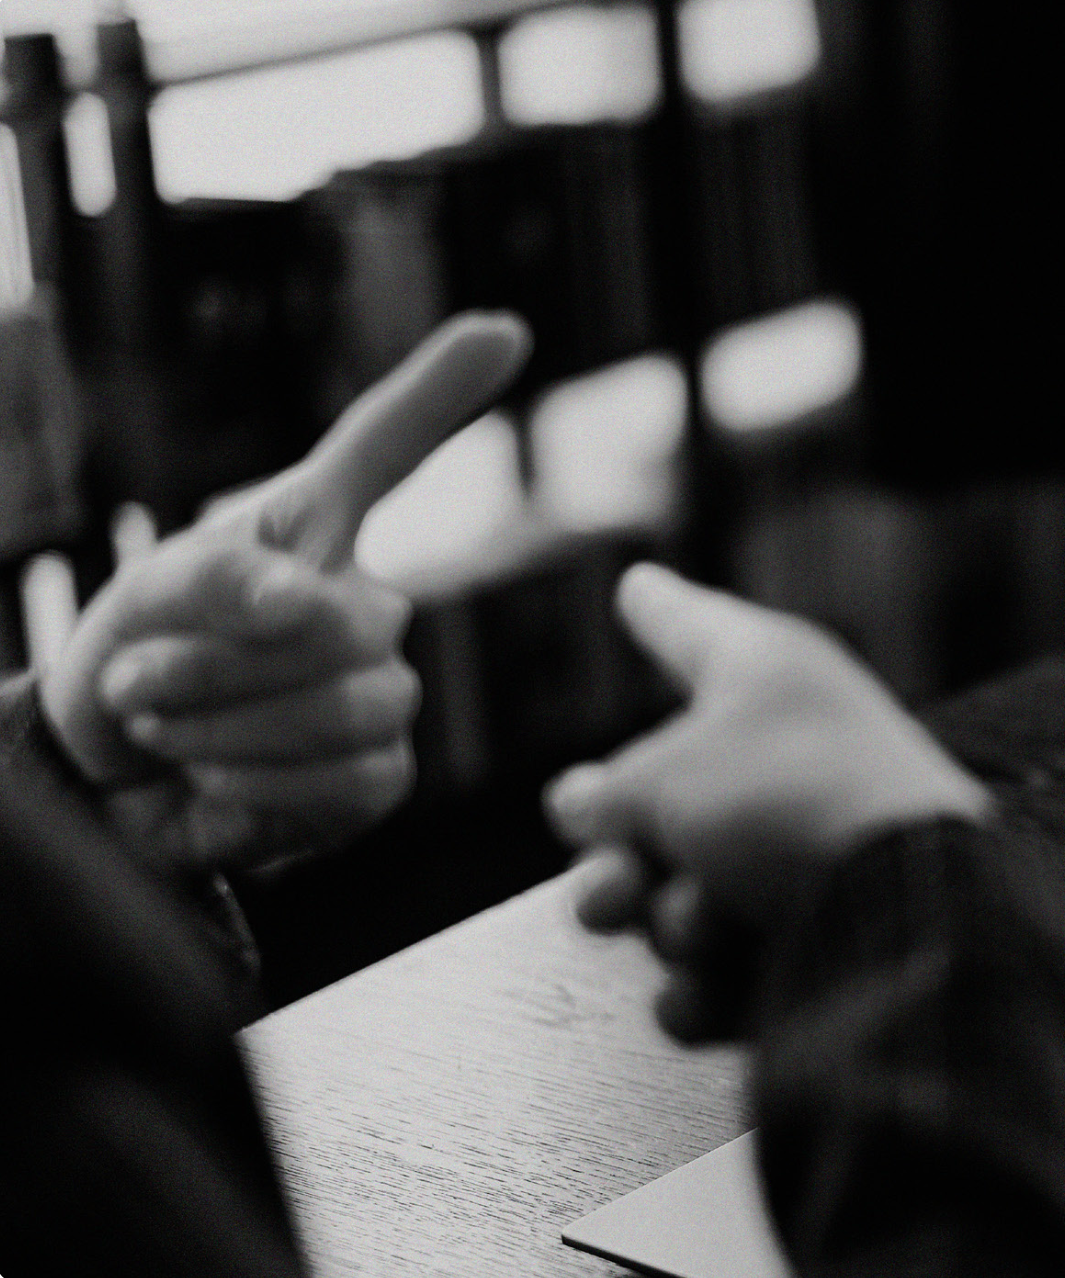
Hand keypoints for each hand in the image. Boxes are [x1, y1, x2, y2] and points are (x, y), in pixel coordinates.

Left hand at [39, 312, 531, 864]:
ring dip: (227, 726)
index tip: (504, 328)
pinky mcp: (380, 777)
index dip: (440, 390)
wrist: (111, 782)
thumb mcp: (146, 599)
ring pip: (357, 706)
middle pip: (353, 625)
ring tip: (165, 728)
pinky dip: (258, 786)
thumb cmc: (135, 662)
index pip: (385, 449)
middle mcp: (365, 606)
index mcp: (308, 534)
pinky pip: (350, 778)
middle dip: (224, 663)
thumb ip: (219, 580)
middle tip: (139, 681)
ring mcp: (383, 692)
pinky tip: (218, 777)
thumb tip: (304, 603)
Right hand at [547, 563, 990, 1039]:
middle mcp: (791, 754)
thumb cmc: (783, 801)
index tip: (639, 588)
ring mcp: (809, 851)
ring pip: (686, 895)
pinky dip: (707, 987)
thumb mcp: (661, 776)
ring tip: (699, 924)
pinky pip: (726, 971)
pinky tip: (703, 991)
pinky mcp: (822, 942)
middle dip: (617, 860)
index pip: (692, 629)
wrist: (906, 909)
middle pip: (663, 804)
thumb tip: (584, 806)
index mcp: (767, 676)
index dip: (658, 611)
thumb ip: (606, 792)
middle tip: (612, 886)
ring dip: (671, 922)